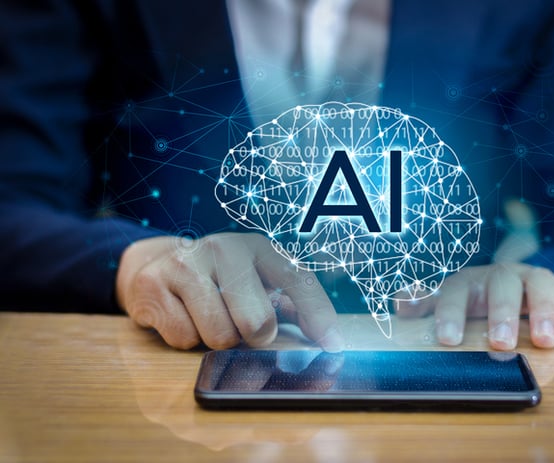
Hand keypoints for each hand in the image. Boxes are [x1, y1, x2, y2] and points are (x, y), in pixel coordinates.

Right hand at [116, 232, 343, 350]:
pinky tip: (182, 315)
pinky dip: (186, 339)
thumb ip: (289, 307)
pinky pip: (184, 339)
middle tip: (243, 328)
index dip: (319, 316)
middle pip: (257, 322)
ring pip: (219, 336)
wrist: (155, 265)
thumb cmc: (218, 282)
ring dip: (217, 339)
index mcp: (257, 246)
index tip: (332, 345)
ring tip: (209, 317)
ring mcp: (186, 263)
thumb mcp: (255, 281)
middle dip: (255, 337)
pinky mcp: (153, 284)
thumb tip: (328, 342)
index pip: (298, 281)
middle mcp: (224, 248)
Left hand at [394, 263, 553, 349]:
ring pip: (544, 285)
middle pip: (505, 285)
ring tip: (545, 340)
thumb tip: (399, 303)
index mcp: (472, 280)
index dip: (451, 313)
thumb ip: (426, 302)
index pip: (457, 291)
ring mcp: (537, 281)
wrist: (514, 284)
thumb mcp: (449, 299)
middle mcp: (506, 276)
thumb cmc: (477, 298)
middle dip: (503, 313)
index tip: (447, 340)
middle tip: (500, 343)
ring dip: (545, 310)